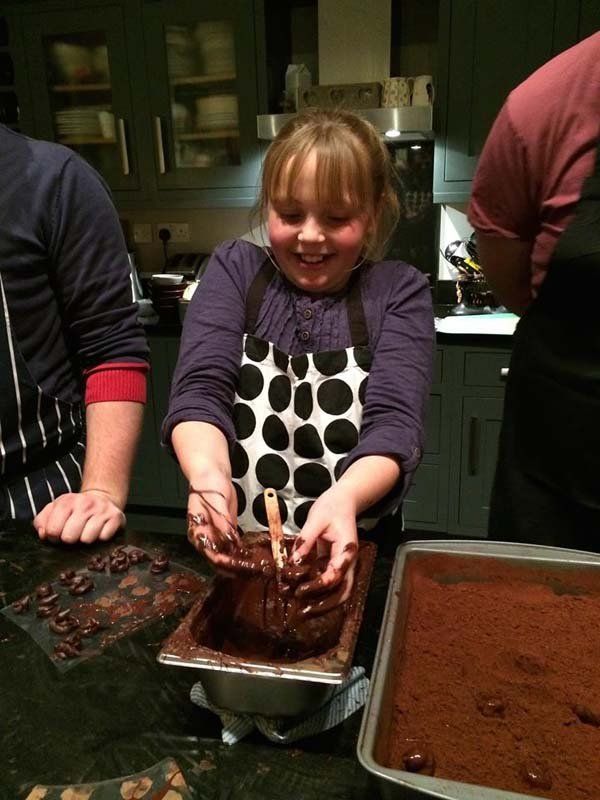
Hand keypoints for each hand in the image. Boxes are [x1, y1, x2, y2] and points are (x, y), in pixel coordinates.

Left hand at [33, 490, 124, 544]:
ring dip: (86, 539)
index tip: (59, 534)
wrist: (102, 498)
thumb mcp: (55, 509)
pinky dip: (101, 538)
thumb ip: (42, 521)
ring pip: (87, 539)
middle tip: (74, 533)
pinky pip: (104, 537)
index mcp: (66, 501)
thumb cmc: (75, 509)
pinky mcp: (116, 517)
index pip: (52, 530)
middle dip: (70, 539)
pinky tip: (100, 530)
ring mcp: (102, 509)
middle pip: (69, 537)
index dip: (54, 537)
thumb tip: (43, 534)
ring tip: (87, 532)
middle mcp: (85, 503)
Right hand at [186, 478, 250, 573]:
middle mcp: (206, 537)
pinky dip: (241, 551)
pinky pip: (233, 545)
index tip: (237, 565)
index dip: (224, 562)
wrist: (213, 475)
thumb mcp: (216, 502)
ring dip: (238, 561)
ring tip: (253, 566)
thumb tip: (229, 539)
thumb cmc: (209, 486)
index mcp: (198, 532)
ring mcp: (216, 535)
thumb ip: (222, 522)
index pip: (210, 553)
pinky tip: (252, 555)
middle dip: (232, 567)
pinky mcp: (227, 531)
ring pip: (226, 555)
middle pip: (218, 559)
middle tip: (248, 571)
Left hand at [289, 484, 358, 615]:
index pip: (335, 575)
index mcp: (346, 550)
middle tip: (305, 611)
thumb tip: (293, 562)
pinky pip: (329, 581)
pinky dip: (319, 590)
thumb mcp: (316, 519)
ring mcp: (343, 563)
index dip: (318, 586)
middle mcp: (348, 561)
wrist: (345, 500)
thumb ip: (305, 541)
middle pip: (343, 591)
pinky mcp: (335, 563)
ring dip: (323, 601)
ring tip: (303, 609)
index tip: (300, 591)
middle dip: (326, 604)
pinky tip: (303, 593)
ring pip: (338, 590)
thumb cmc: (332, 506)